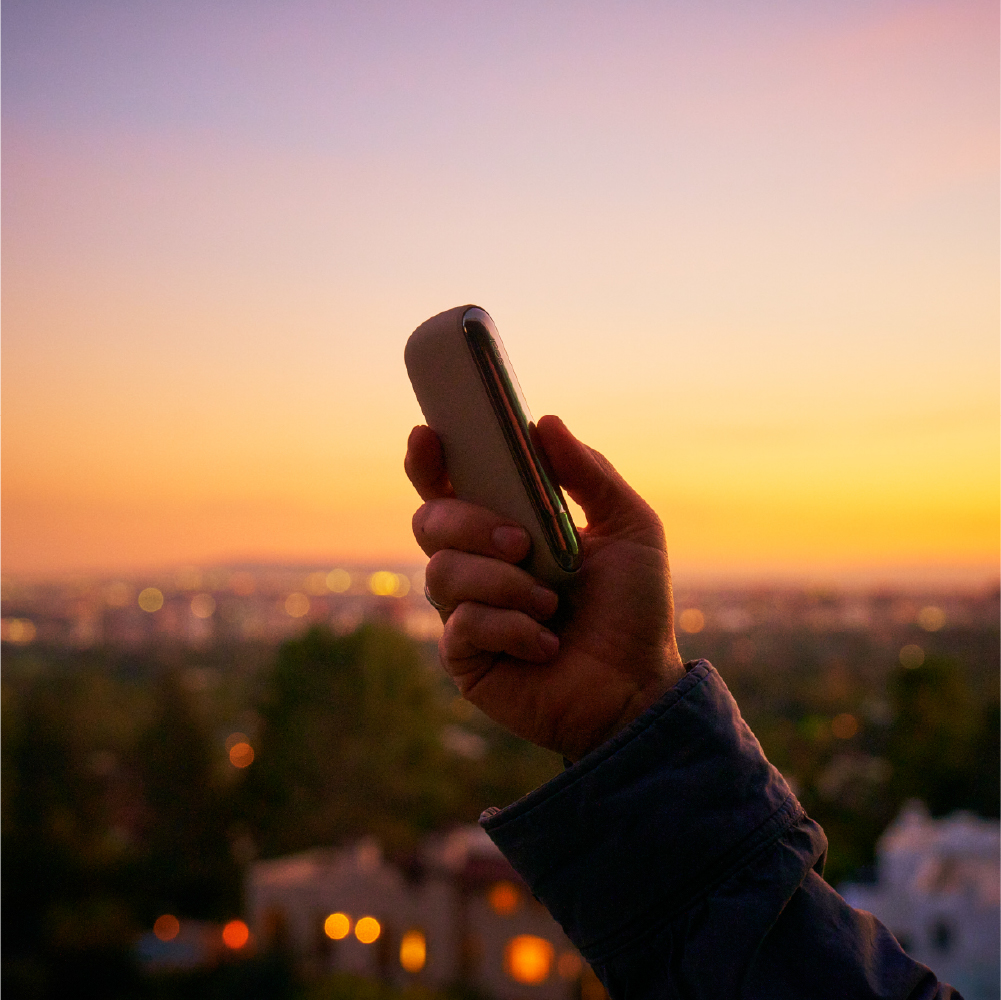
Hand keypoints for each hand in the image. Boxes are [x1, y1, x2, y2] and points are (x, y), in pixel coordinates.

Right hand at [405, 415, 685, 761]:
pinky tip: (545, 643)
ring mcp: (466, 610)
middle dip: (472, 524)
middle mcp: (477, 565)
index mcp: (506, 528)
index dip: (428, 462)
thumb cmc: (633, 608)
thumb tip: (543, 421)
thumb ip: (589, 472)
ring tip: (551, 603)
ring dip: (503, 583)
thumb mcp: (630, 527)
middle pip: (429, 521)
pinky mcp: (466, 657)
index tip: (428, 436)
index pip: (449, 487)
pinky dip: (511, 627)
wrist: (638, 686)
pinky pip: (462, 625)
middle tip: (521, 543)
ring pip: (442, 572)